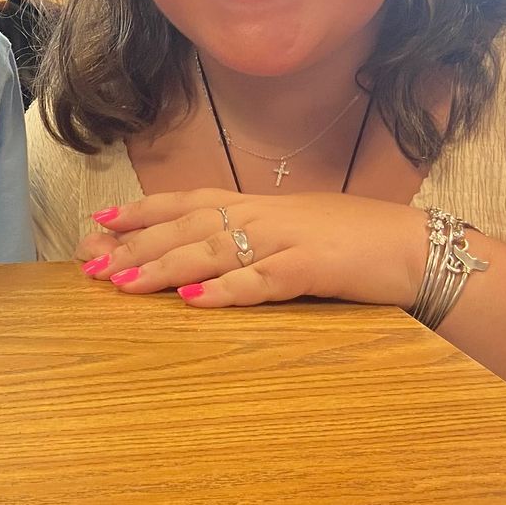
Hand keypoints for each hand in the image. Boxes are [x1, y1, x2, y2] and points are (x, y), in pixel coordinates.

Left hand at [76, 189, 426, 309]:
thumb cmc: (352, 243)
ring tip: (124, 282)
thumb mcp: (291, 232)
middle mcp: (263, 215)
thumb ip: (248, 240)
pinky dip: (227, 291)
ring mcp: (286, 240)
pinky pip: (263, 281)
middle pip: (187, 226)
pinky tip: (195, 302)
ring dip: (165, 267)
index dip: (141, 211)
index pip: (186, 202)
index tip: (97, 221)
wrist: (414, 246)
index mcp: (256, 206)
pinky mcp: (312, 268)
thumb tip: (201, 261)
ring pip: (214, 250)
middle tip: (91, 264)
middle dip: (136, 244)